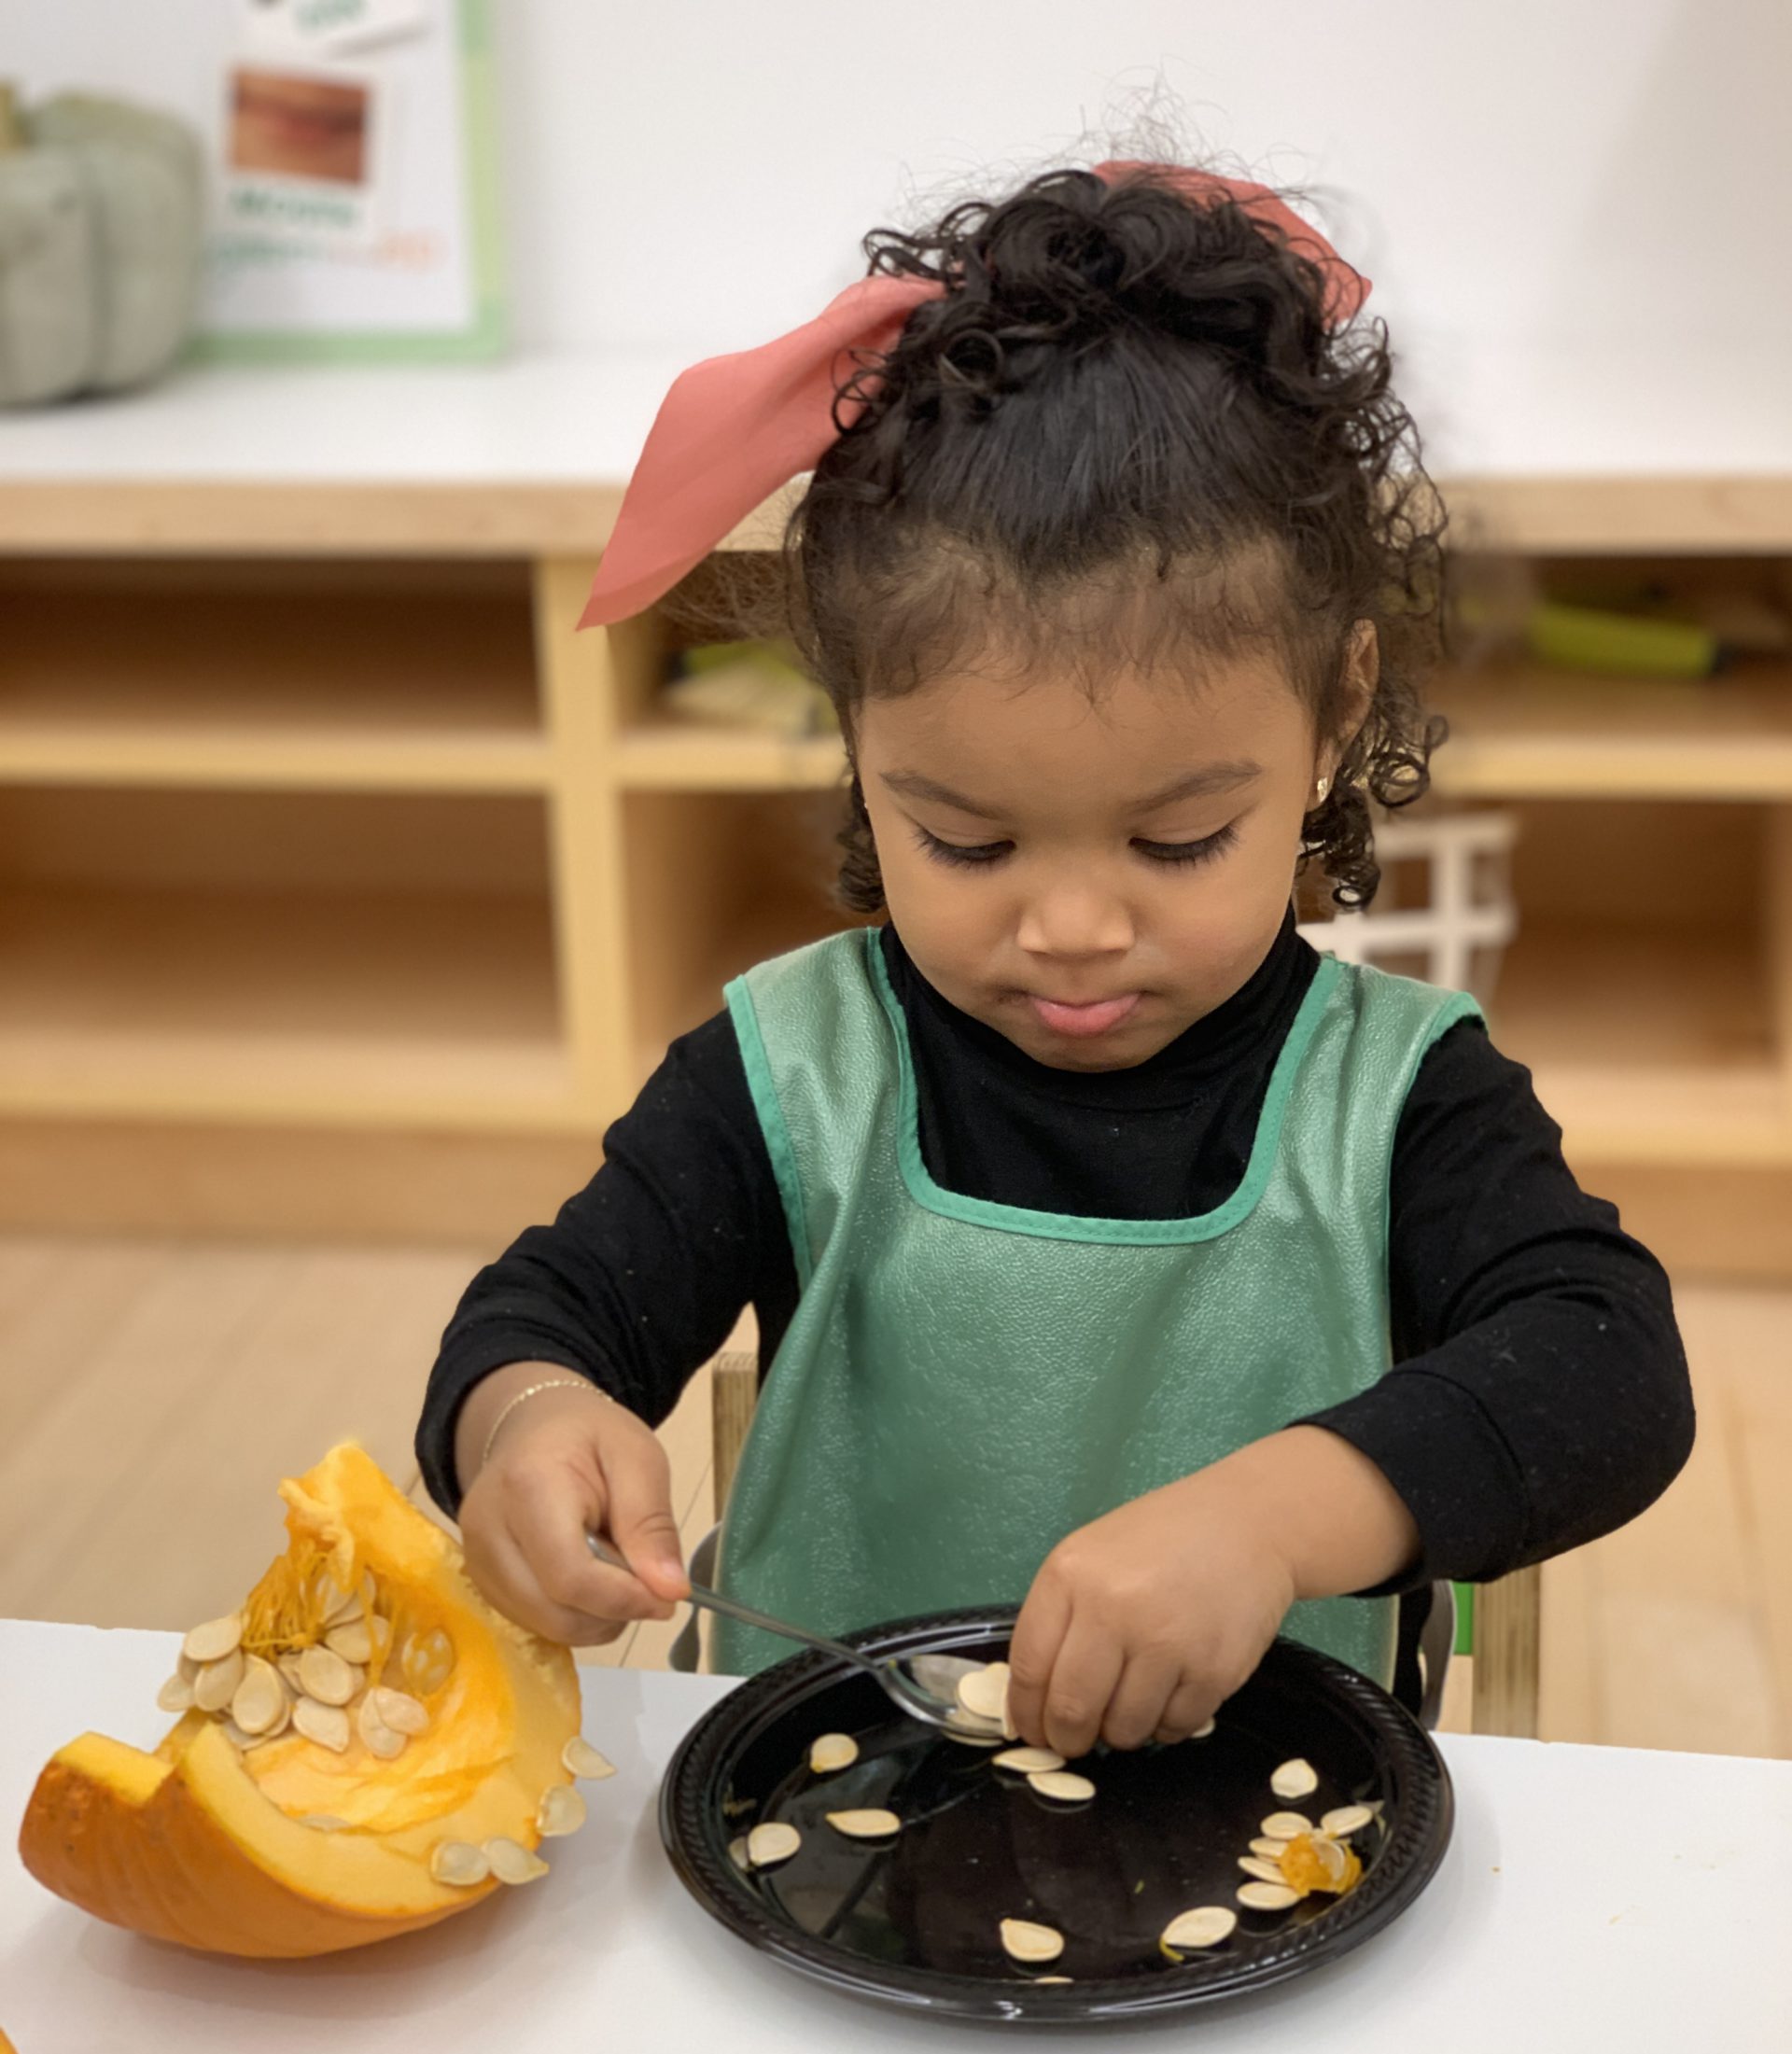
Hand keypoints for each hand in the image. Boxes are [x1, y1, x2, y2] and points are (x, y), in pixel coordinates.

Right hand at [455, 1370, 689, 1646]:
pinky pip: (533, 1623)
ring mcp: (477, 1559)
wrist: (535, 1427)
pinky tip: (587, 1578)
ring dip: (595, 1618)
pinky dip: (572, 1616)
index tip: (666, 1595)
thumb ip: (653, 1525)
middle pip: (555, 1612)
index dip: (624, 1599)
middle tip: (644, 1579)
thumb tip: (670, 1591)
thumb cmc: (590, 1437)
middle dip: (613, 1611)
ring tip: (614, 1570)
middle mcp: (487, 1530)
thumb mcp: (639, 1458)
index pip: (571, 1577)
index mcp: (528, 1486)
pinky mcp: (480, 1580)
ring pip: (545, 1626)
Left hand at [1006, 1427, 1418, 1758]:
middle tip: (1075, 1742)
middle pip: (1072, 1710)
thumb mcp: (1090, 1557)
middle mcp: (1114, 1610)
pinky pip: (1173, 1729)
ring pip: (1124, 1731)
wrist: (1245, 1524)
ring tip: (1130, 1706)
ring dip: (1121, 1733)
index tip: (1033, 1733)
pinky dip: (1166, 1725)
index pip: (1030, 1669)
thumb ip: (1058, 1619)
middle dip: (1068, 1739)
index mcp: (1071, 1576)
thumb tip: (1033, 1702)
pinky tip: (1170, 1694)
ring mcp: (1166, 1643)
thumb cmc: (1159, 1541)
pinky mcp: (1212, 1672)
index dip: (1026, 1714)